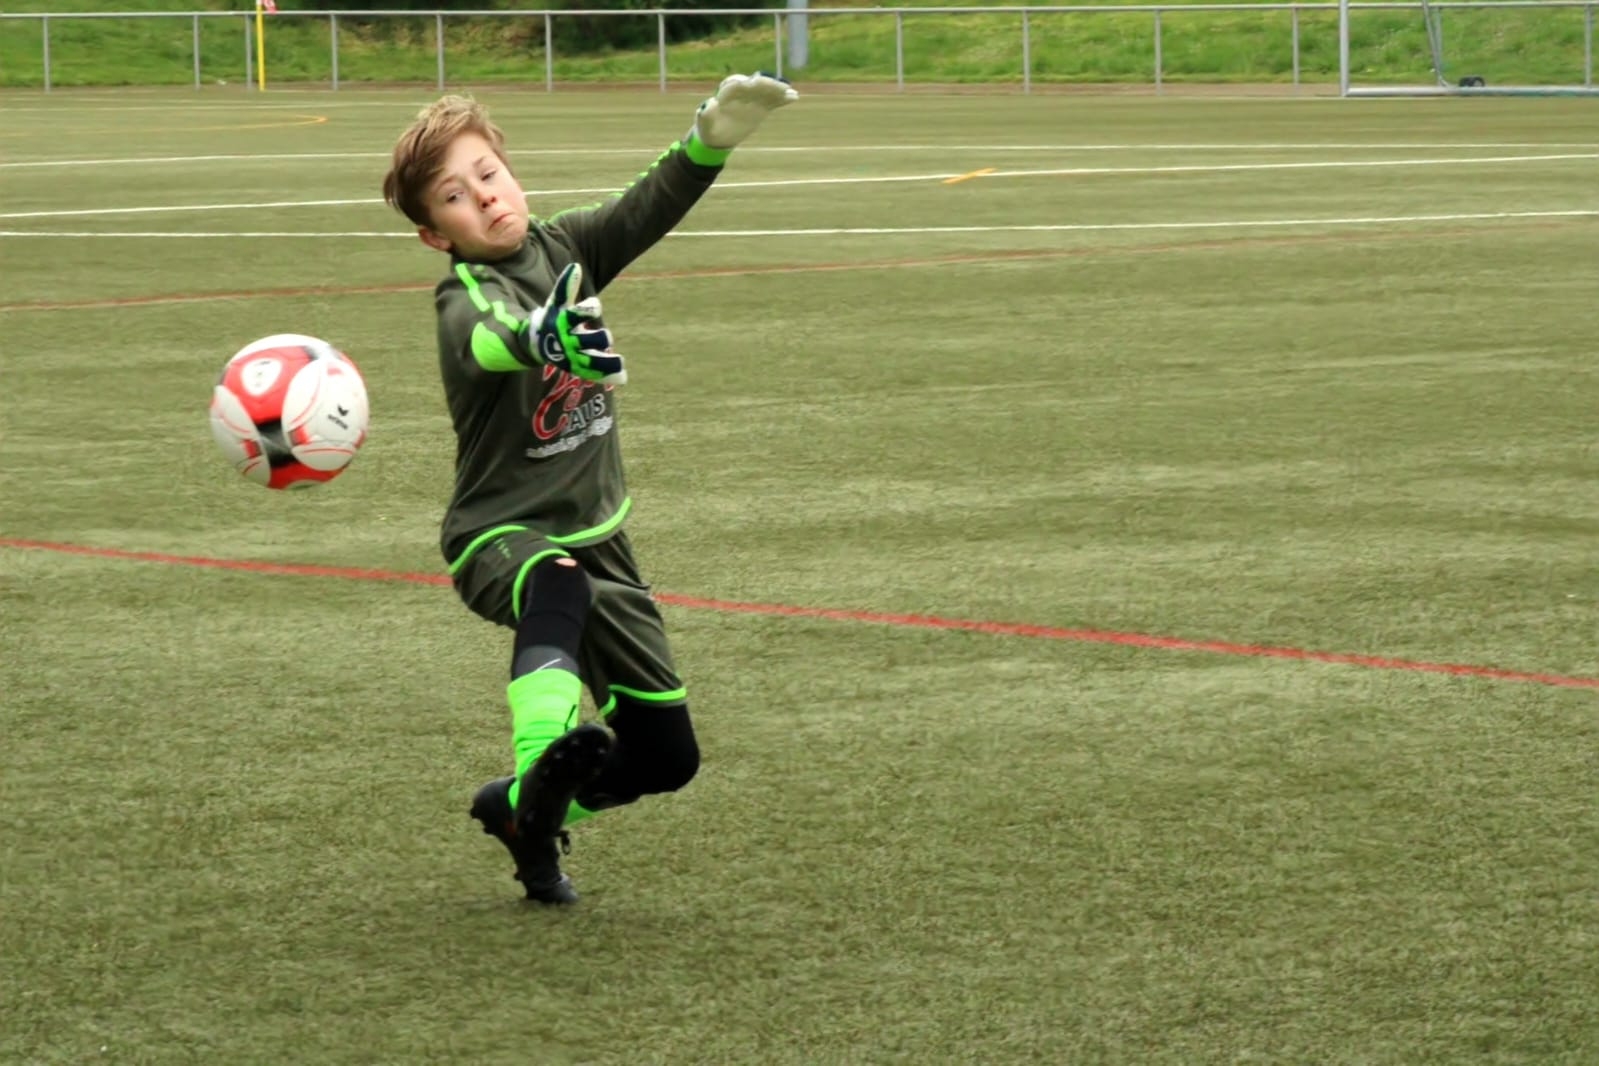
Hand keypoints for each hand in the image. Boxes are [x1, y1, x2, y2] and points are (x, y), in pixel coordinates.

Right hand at [530, 263, 625, 385]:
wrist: (537, 342)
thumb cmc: (553, 317)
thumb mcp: (557, 302)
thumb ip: (566, 286)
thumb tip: (576, 266)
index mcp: (562, 322)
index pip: (575, 315)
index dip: (588, 310)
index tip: (596, 307)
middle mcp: (567, 341)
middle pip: (585, 341)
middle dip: (598, 338)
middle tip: (606, 337)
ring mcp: (572, 357)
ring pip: (591, 361)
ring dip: (606, 363)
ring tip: (621, 362)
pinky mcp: (577, 368)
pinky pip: (593, 374)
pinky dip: (608, 376)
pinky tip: (623, 377)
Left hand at [691, 71, 798, 150]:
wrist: (718, 137)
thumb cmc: (709, 129)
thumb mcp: (704, 124)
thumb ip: (706, 115)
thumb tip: (710, 103)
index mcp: (726, 93)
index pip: (736, 84)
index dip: (745, 83)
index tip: (753, 82)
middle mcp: (740, 92)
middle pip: (754, 85)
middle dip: (765, 84)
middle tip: (777, 85)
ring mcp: (752, 99)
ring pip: (766, 92)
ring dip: (778, 90)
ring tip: (790, 91)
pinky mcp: (761, 107)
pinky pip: (773, 102)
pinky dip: (782, 99)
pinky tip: (794, 97)